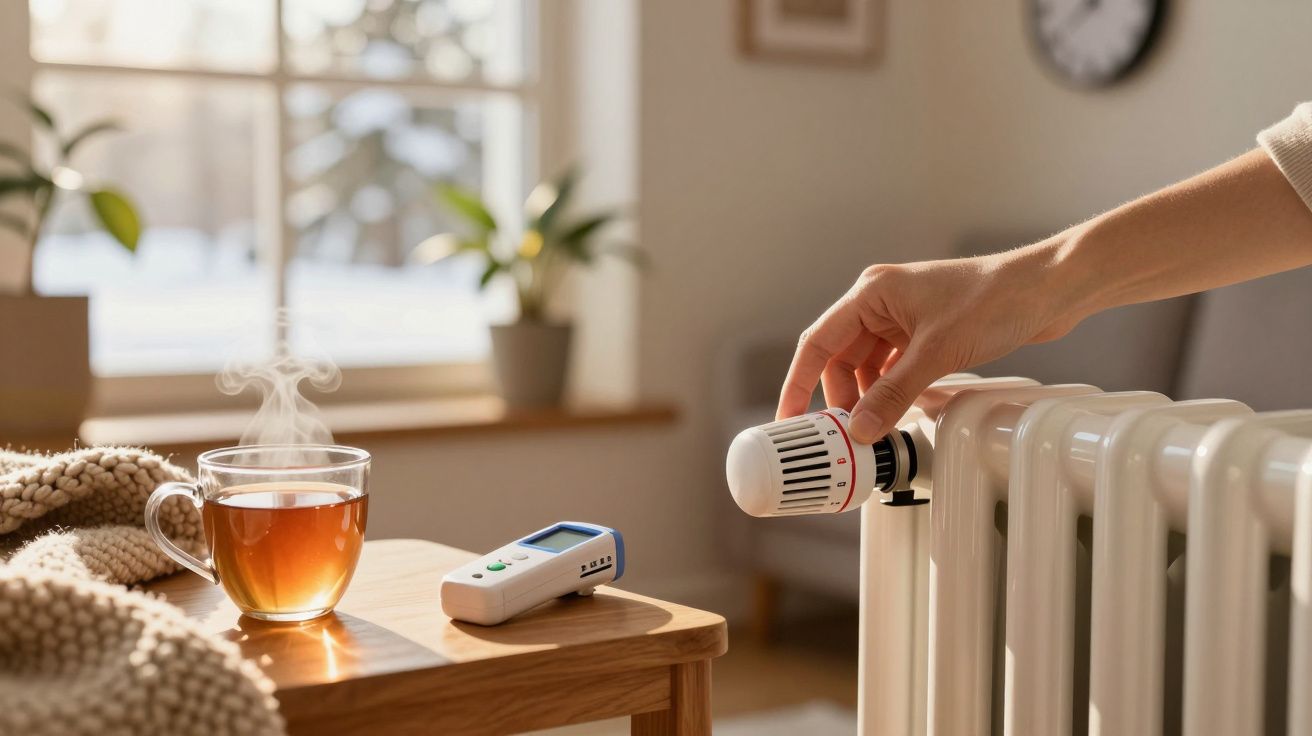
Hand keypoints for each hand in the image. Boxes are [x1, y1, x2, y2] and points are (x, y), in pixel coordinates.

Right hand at [776, 244, 1083, 443]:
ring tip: (873, 430)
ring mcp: (905, 319)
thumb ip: (894, 393)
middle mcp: (882, 303)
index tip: (789, 418)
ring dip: (869, 399)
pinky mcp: (927, 334)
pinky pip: (895, 370)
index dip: (798, 383)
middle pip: (841, 359)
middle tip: (842, 436)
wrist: (1049, 289)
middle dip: (841, 399)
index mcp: (872, 293)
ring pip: (869, 368)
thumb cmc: (996, 299)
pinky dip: (893, 393)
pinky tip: (901, 414)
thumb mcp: (937, 353)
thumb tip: (862, 429)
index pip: (818, 342)